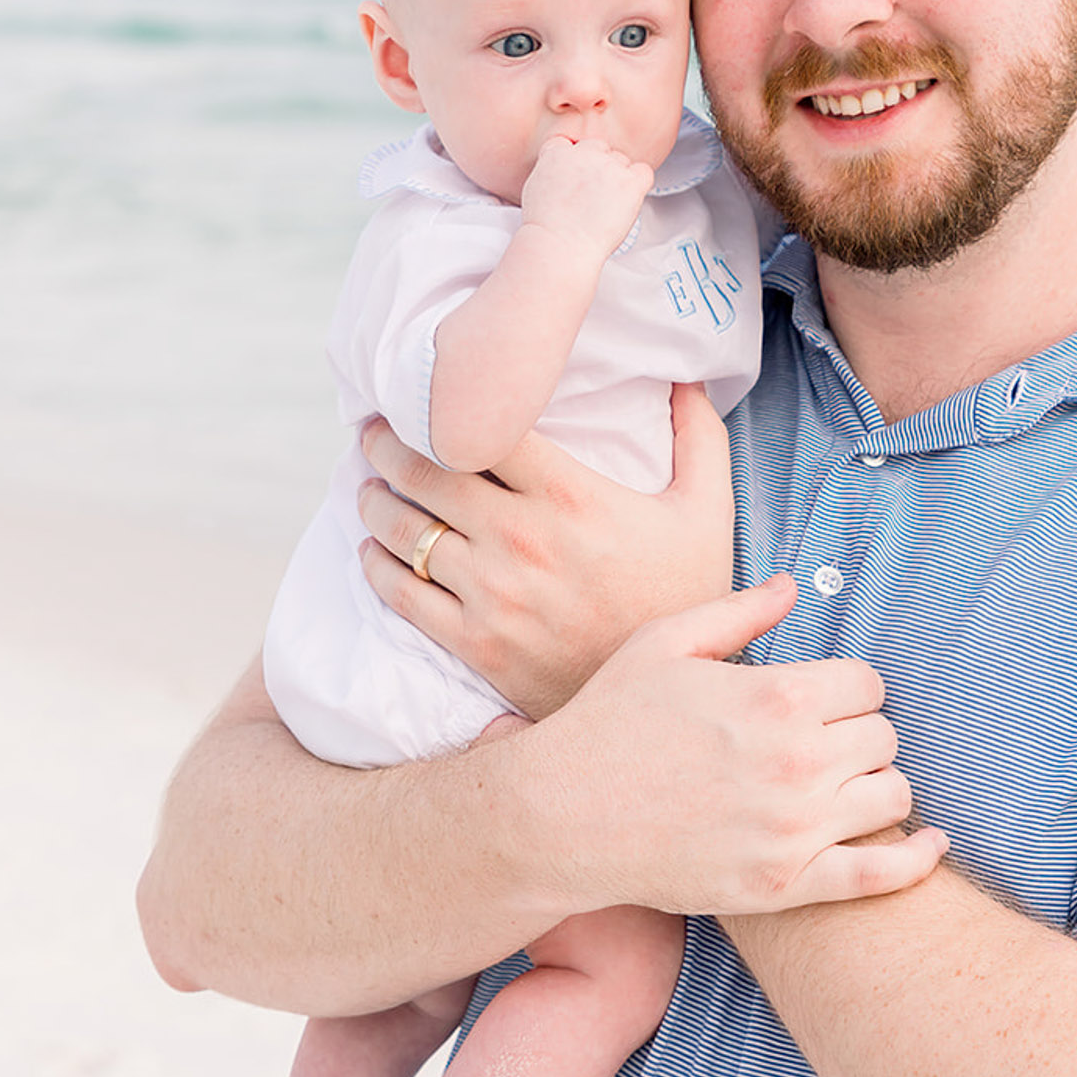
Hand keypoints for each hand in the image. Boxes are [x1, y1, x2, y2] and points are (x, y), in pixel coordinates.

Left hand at [357, 385, 733, 714]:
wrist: (667, 698)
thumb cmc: (684, 595)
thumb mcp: (707, 513)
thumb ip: (699, 438)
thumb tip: (687, 378)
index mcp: (571, 496)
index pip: (483, 428)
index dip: (440, 404)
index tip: (422, 394)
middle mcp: (523, 539)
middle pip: (428, 472)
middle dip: (389, 445)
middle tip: (373, 432)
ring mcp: (494, 594)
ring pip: (406, 531)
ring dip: (375, 500)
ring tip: (368, 485)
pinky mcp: (476, 643)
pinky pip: (404, 594)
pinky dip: (377, 566)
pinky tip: (373, 549)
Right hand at [519, 575, 947, 913]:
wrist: (561, 817)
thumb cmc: (608, 721)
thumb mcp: (664, 644)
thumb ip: (738, 613)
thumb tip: (792, 585)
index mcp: (776, 695)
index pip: (867, 683)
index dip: (845, 687)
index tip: (819, 698)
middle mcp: (796, 761)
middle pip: (884, 736)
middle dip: (859, 732)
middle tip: (821, 740)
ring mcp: (793, 829)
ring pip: (891, 797)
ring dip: (874, 785)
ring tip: (840, 784)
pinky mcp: (785, 885)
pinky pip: (881, 874)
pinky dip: (915, 858)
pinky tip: (929, 842)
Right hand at [520, 133, 653, 266]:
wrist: (559, 244)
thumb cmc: (546, 228)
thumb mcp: (535, 189)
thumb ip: (552, 172)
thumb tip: (564, 174)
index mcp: (557, 153)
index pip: (571, 144)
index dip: (576, 162)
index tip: (577, 179)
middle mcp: (584, 153)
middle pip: (599, 149)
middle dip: (598, 169)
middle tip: (594, 196)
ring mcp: (609, 166)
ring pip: (622, 161)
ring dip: (618, 179)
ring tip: (606, 206)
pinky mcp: (629, 182)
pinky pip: (644, 173)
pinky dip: (639, 185)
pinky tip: (628, 201)